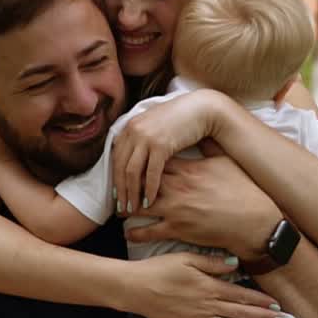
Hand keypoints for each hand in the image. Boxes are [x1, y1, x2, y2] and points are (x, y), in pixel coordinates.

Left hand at [111, 90, 227, 214]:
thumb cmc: (182, 118)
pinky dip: (149, 188)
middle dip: (121, 190)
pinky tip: (149, 201)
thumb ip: (141, 136)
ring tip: (133, 208)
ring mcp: (146, 137)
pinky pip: (151, 171)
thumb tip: (133, 154)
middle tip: (121, 208)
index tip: (117, 195)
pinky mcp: (161, 144)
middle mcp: (134, 130)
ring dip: (132, 192)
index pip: (116, 157)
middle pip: (120, 166)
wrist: (202, 108)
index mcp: (130, 126)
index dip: (115, 178)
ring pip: (132, 171)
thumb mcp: (155, 124)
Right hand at [123, 252, 284, 317]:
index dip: (261, 302)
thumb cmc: (160, 269)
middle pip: (242, 314)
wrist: (135, 288)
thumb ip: (213, 263)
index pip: (242, 296)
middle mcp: (207, 306)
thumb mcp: (187, 258)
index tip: (278, 306)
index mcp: (209, 286)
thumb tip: (236, 265)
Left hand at [126, 156, 277, 260]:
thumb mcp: (226, 163)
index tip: (131, 161)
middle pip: (142, 181)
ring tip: (119, 207)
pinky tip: (128, 231)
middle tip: (118, 185)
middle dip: (128, 183)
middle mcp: (177, 187)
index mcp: (187, 169)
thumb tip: (205, 135)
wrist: (254, 220)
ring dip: (127, 207)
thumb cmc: (244, 191)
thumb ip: (211, 149)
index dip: (140, 161)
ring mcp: (175, 209)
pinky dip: (135, 231)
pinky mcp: (177, 229)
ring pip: (139, 206)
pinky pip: (148, 231)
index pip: (155, 161)